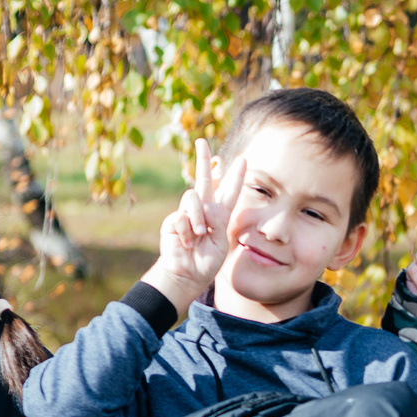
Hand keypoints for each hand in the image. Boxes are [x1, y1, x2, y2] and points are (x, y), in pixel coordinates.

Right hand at [147, 138, 247, 309]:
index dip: (236, 176)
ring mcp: (186, 213)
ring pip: (193, 197)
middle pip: (203, 179)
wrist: (188, 274)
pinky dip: (187, 231)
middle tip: (201, 141)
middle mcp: (203, 210)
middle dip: (203, 159)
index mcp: (219, 215)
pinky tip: (187, 242)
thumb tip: (204, 204)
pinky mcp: (173, 220)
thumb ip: (217, 219)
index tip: (243, 159)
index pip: (229, 191)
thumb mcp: (221, 240)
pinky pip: (181, 216)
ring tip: (200, 235)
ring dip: (198, 217)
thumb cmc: (207, 261)